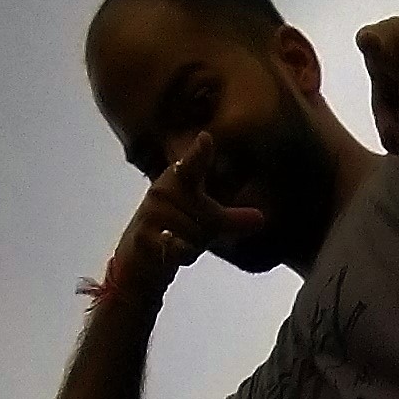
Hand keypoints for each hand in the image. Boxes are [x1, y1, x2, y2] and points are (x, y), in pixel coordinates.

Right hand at [83, 134, 263, 307]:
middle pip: (208, 215)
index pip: (193, 165)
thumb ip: (233, 219)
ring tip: (175, 245)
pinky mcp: (144, 237)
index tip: (206, 139)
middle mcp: (163, 191)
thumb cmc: (174, 231)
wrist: (137, 260)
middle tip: (187, 235)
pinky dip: (178, 249)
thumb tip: (261, 218)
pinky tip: (174, 245)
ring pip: (195, 234)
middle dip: (205, 233)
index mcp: (178, 180)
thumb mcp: (207, 224)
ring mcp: (152, 214)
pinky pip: (173, 245)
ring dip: (192, 248)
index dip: (199, 153)